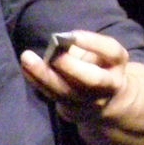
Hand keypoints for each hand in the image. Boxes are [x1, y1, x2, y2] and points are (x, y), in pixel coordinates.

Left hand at [20, 30, 143, 144]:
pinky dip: (36, 81)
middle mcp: (107, 86)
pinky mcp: (70, 110)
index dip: (92, 43)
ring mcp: (88, 101)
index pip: (111, 52)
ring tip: (27, 57)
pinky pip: (51, 95)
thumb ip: (85, 45)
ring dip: (44, 75)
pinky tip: (26, 67)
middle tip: (54, 55)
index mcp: (117, 64)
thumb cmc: (101, 67)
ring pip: (65, 90)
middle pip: (91, 79)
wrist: (108, 101)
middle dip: (71, 67)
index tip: (71, 34)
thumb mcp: (101, 54)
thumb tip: (61, 41)